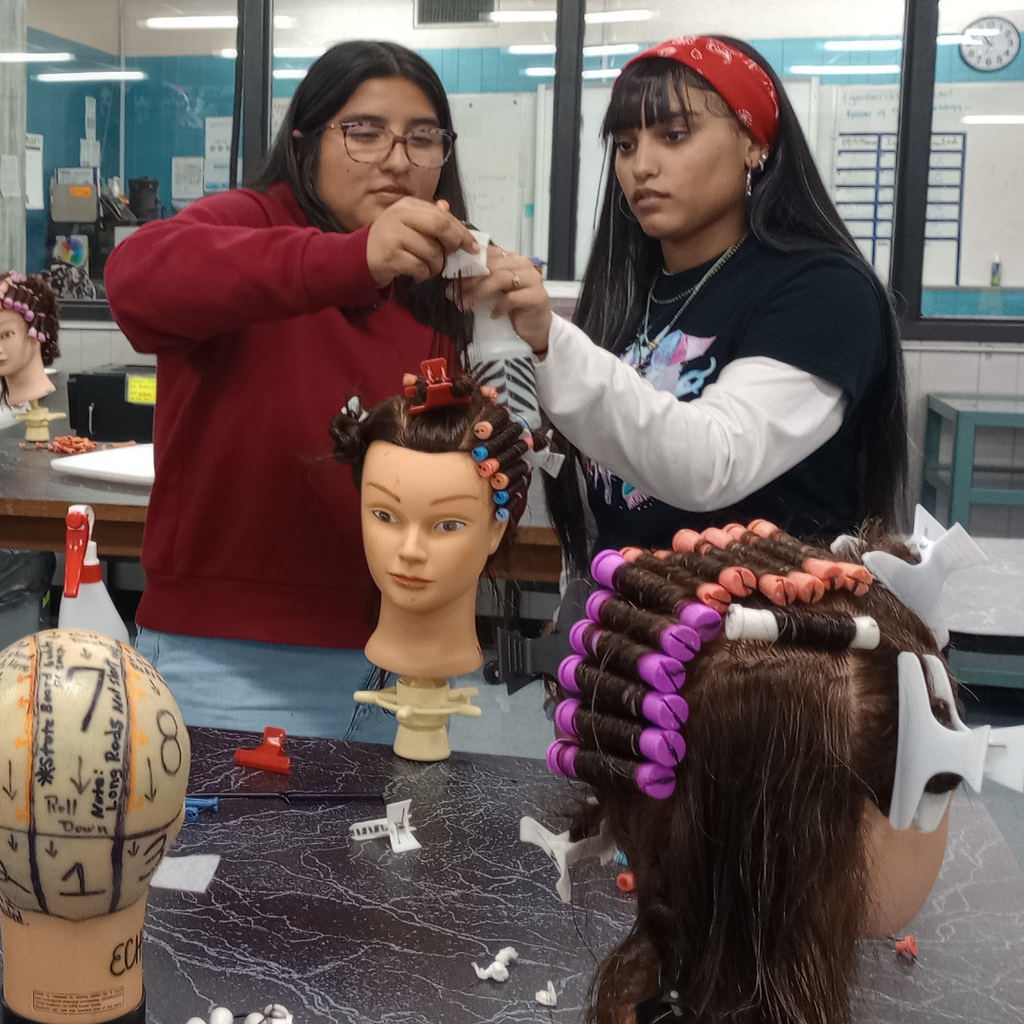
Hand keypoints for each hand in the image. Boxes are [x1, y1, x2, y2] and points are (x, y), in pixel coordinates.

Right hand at [365, 198, 479, 288]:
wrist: (360, 258)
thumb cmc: (391, 242)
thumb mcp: (410, 225)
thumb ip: (430, 217)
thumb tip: (448, 209)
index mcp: (408, 205)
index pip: (442, 216)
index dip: (461, 232)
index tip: (473, 246)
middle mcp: (399, 216)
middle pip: (440, 227)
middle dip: (453, 244)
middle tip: (453, 256)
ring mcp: (393, 236)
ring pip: (432, 252)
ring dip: (436, 265)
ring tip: (429, 267)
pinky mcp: (390, 257)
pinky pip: (420, 267)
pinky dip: (424, 274)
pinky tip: (418, 273)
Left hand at [446, 245, 551, 355]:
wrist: (536, 328)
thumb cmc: (513, 309)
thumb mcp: (494, 292)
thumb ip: (482, 280)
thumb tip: (454, 278)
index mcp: (512, 259)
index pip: (488, 255)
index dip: (468, 265)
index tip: (451, 277)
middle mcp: (523, 264)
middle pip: (492, 266)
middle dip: (469, 280)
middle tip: (453, 293)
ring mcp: (532, 279)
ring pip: (500, 278)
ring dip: (479, 292)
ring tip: (465, 304)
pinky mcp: (537, 296)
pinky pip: (513, 298)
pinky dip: (499, 306)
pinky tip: (492, 314)